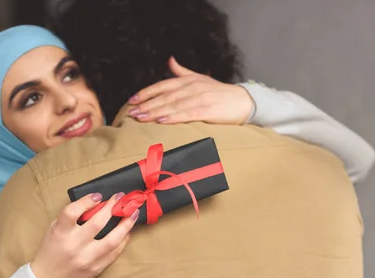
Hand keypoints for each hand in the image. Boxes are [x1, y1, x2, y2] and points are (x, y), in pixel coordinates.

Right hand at [31, 192, 138, 277]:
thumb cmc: (50, 251)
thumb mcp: (54, 229)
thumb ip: (71, 217)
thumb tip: (95, 205)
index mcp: (60, 233)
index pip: (73, 211)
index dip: (87, 201)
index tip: (98, 195)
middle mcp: (74, 245)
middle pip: (97, 223)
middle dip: (111, 208)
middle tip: (121, 198)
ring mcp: (86, 259)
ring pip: (112, 240)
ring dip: (125, 225)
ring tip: (133, 214)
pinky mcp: (96, 269)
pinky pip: (114, 253)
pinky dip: (122, 241)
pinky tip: (127, 232)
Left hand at [128, 56, 253, 124]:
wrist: (243, 101)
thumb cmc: (219, 93)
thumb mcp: (200, 78)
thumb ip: (182, 71)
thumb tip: (169, 61)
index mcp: (188, 80)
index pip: (162, 86)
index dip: (146, 93)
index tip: (132, 100)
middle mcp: (191, 87)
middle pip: (164, 97)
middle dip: (146, 105)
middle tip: (132, 112)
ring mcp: (199, 99)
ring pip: (172, 106)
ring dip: (154, 112)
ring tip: (141, 118)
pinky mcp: (206, 110)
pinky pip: (186, 114)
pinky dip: (172, 117)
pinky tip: (161, 120)